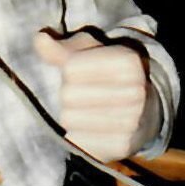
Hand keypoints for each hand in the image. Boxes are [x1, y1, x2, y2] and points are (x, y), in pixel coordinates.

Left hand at [33, 28, 159, 161]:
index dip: (68, 70)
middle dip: (68, 94)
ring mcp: (131, 121)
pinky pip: (77, 141)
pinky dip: (77, 135)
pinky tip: (89, 128)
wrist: (144, 112)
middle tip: (82, 94)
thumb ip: (62, 47)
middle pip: (68, 95)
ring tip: (85, 110)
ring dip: (70, 115)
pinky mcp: (121, 146)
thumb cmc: (107, 75)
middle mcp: (134, 91)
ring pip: (69, 119)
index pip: (71, 67)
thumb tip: (39, 38)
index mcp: (127, 61)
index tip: (82, 72)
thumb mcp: (89, 52)